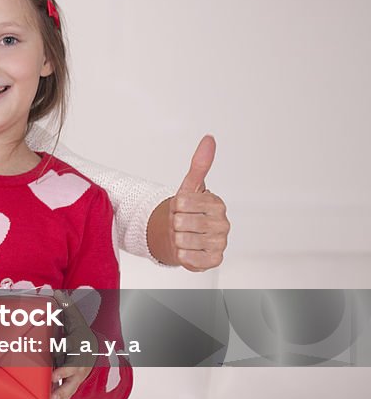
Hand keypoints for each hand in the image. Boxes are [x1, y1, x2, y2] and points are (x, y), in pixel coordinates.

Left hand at [50, 290, 94, 398]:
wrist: (93, 348)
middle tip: (49, 391)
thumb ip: (67, 306)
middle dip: (62, 385)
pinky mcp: (73, 383)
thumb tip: (56, 291)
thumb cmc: (80, 333)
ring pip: (70, 389)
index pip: (74, 360)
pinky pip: (67, 393)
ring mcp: (77, 376)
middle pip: (73, 378)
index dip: (64, 369)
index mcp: (80, 350)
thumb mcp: (76, 320)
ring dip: (59, 396)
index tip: (54, 375)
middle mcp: (80, 366)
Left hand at [167, 135, 229, 270]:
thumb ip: (199, 164)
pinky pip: (189, 258)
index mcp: (217, 204)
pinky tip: (187, 249)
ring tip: (183, 236)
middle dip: (174, 223)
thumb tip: (209, 139)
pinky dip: (182, 254)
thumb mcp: (189, 186)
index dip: (175, 206)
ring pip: (183, 240)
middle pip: (182, 222)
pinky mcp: (215, 260)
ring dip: (176, 239)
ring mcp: (220, 243)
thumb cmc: (186, 211)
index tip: (181, 208)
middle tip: (181, 223)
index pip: (182, 202)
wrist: (181, 236)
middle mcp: (223, 223)